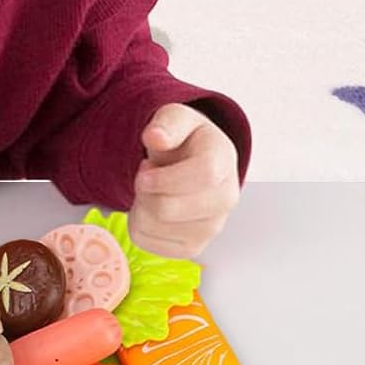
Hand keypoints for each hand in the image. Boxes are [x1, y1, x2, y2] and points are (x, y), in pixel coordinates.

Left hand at [128, 103, 239, 257]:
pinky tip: (151, 209)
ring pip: (156, 228)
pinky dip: (139, 226)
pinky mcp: (194, 247)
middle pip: (170, 209)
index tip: (143, 169)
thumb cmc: (185, 140)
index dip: (164, 177)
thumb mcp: (175, 118)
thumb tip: (155, 137)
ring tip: (152, 190)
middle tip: (146, 176)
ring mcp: (212, 227)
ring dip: (139, 207)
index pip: (202, 176)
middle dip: (144, 191)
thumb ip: (166, 124)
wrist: (195, 162)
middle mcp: (225, 199)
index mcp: (223, 162)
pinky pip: (150, 245)